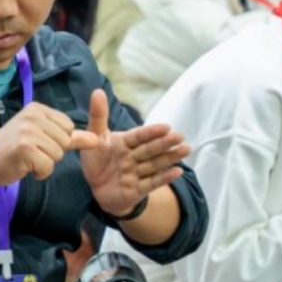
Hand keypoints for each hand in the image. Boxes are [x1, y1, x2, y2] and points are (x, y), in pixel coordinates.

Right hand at [0, 102, 98, 187]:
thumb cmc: (15, 149)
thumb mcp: (42, 137)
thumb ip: (72, 138)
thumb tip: (97, 139)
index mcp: (37, 108)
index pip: (68, 126)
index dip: (58, 141)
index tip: (38, 142)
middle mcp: (32, 116)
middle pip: (64, 141)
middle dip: (52, 153)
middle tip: (31, 152)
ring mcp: (27, 131)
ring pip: (58, 155)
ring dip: (45, 163)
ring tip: (27, 159)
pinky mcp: (24, 148)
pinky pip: (48, 166)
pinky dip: (39, 172)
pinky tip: (25, 167)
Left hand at [76, 89, 189, 217]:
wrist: (97, 188)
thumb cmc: (97, 159)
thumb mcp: (95, 137)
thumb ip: (98, 116)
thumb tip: (97, 90)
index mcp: (124, 143)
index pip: (139, 136)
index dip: (151, 132)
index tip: (165, 126)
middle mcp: (133, 157)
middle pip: (150, 149)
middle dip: (164, 143)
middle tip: (180, 136)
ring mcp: (136, 173)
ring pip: (155, 164)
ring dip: (170, 158)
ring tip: (186, 149)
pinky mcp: (137, 190)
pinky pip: (151, 183)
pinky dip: (164, 178)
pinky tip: (178, 171)